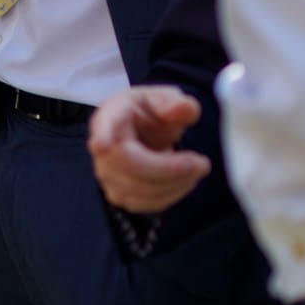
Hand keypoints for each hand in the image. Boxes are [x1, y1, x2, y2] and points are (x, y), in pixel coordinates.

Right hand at [88, 85, 211, 213]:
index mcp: (112, 114)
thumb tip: (185, 108)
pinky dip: (171, 195)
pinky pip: (145, 204)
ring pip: (139, 189)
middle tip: (202, 163)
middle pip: (130, 165)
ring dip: (176, 183)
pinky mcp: (118, 194)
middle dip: (170, 169)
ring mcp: (107, 173)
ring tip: (197, 169)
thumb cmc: (152, 113)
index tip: (102, 146)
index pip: (103, 125)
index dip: (102, 136)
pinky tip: (183, 181)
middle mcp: (102, 145)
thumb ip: (177, 104)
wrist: (145, 133)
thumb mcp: (167, 100)